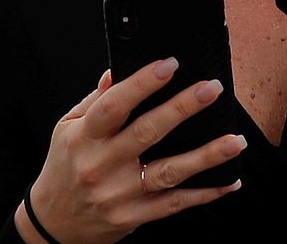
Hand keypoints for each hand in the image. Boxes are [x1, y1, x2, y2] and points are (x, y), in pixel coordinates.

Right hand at [16, 58, 244, 243]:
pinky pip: (174, 204)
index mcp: (84, 137)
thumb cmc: (64, 166)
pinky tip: (228, 181)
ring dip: (206, 157)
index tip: (169, 65)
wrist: (52, 222)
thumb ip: (96, 99)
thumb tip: (117, 69)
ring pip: (168, 172)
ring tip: (234, 140)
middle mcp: (102, 165)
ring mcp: (120, 194)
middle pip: (147, 134)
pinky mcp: (134, 216)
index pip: (113, 106)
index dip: (141, 84)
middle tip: (211, 89)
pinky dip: (204, 194)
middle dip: (182, 109)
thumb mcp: (67, 126)